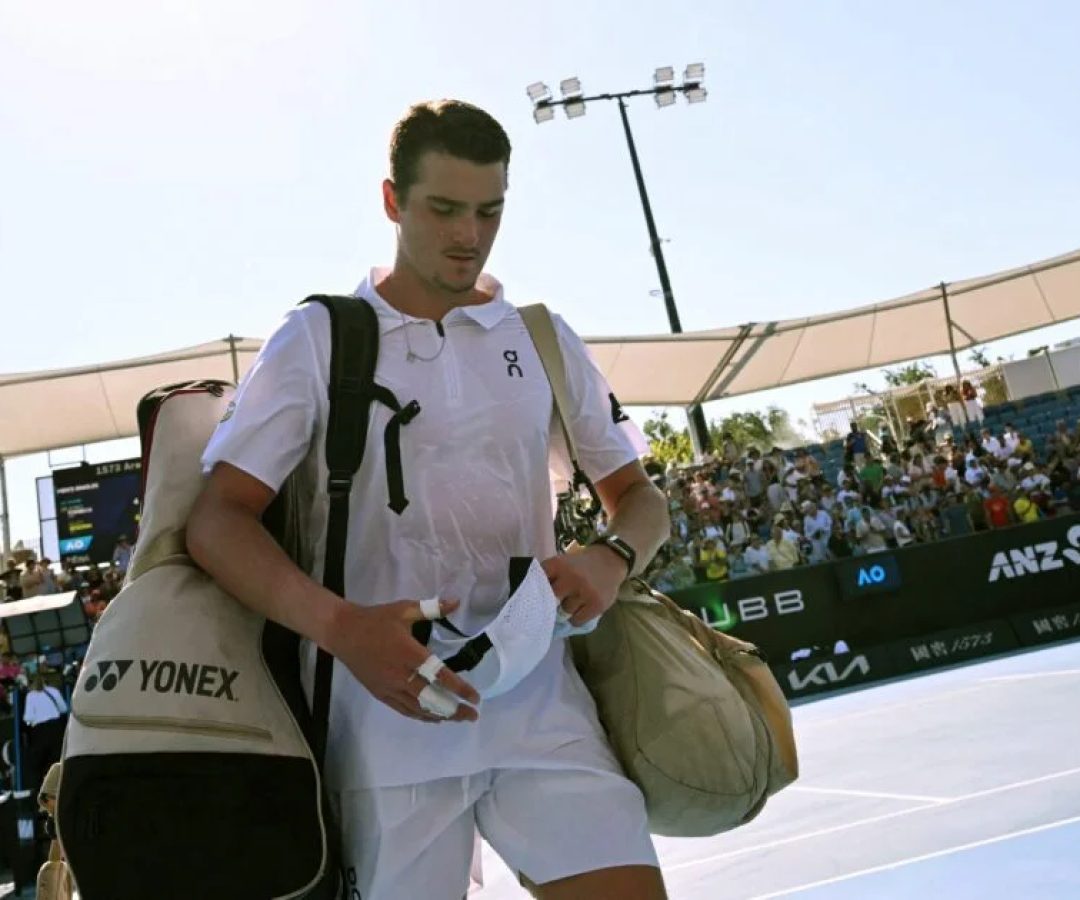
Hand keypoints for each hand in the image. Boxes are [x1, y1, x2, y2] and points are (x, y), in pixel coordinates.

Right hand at [325, 598, 479, 723]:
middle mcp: (400, 674)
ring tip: (457, 718)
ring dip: (439, 715)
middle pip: (431, 699)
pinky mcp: (380, 693)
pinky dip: (420, 715)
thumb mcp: (404, 609)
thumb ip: (432, 608)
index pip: (439, 675)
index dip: (459, 689)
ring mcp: (389, 687)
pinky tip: (433, 718)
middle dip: (454, 710)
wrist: (342, 632)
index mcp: (409, 653)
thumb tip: (456, 602)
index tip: (475, 698)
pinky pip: (403, 709)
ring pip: (418, 708)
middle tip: (472, 716)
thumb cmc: (376, 619)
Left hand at [541, 546, 626, 626]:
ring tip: (575, 601)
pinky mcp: (597, 605)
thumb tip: (534, 601)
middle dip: (552, 601)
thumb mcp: (563, 563)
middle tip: (557, 600)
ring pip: (564, 611)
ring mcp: (585, 592)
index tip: (537, 595)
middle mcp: (571, 577)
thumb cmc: (580, 565)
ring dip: (567, 609)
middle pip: (550, 600)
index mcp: (558, 565)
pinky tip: (582, 608)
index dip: (537, 590)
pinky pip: (577, 620)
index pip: (538, 582)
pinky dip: (577, 617)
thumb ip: (549, 577)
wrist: (610, 561)